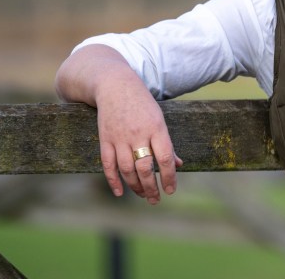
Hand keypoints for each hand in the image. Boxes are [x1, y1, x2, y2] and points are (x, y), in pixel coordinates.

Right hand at [94, 73, 183, 204]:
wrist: (115, 86)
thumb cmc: (142, 104)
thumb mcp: (159, 119)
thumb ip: (167, 143)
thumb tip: (179, 165)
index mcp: (156, 128)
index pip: (165, 158)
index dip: (169, 177)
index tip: (171, 190)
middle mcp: (138, 134)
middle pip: (145, 168)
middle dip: (151, 187)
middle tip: (156, 199)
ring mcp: (120, 138)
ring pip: (127, 169)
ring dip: (135, 186)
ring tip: (143, 195)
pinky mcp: (105, 139)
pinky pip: (108, 165)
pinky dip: (113, 180)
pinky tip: (120, 192)